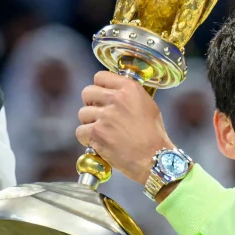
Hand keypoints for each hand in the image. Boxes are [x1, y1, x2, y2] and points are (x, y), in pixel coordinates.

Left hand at [77, 71, 173, 185]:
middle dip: (91, 104)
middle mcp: (116, 98)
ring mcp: (105, 116)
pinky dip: (86, 139)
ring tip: (102, 132)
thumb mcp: (148, 105)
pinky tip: (98, 142)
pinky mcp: (97, 133)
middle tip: (99, 115)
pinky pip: (80, 131)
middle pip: (87, 92)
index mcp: (129, 88)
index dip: (99, 88)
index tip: (102, 97)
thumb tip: (113, 92)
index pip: (100, 76)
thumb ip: (128, 95)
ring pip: (82, 113)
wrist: (154, 158)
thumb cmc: (153, 135)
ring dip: (89, 123)